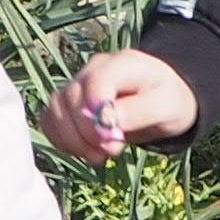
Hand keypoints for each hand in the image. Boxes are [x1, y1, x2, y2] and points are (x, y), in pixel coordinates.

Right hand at [44, 48, 197, 162]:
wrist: (163, 101)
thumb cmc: (169, 100)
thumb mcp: (166, 106)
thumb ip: (138, 112)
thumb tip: (106, 123)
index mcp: (120, 64)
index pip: (94, 83)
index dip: (98, 116)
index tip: (115, 140)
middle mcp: (92, 70)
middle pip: (70, 99)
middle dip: (88, 134)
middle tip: (113, 151)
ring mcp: (77, 85)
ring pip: (56, 110)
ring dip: (73, 140)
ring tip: (99, 155)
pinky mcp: (69, 104)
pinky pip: (50, 120)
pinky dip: (62, 141)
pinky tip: (85, 151)